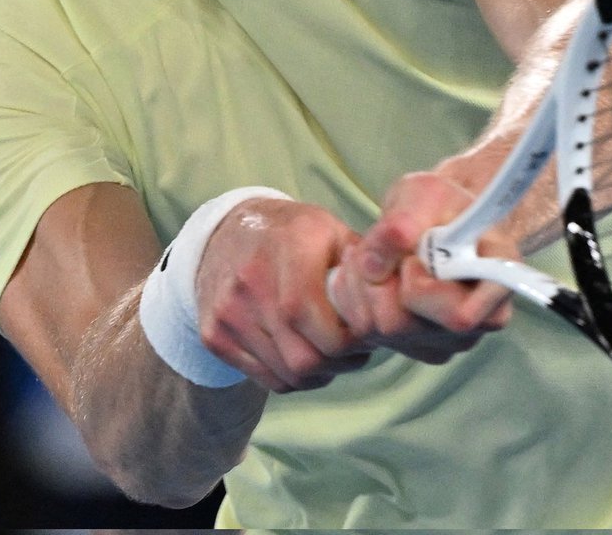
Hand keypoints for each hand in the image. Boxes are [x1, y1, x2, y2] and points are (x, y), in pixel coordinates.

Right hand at [195, 198, 373, 392]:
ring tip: (332, 351)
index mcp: (290, 246)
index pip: (318, 321)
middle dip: (339, 362)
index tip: (366, 335)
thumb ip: (364, 264)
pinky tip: (304, 352)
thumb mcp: (331, 232)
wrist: (226, 233)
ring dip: (320, 373)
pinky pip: (267, 380)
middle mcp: (252, 279)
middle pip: (304, 357)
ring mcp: (228, 310)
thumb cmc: (293, 235)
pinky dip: (293, 377)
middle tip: (354, 350)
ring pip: (288, 374)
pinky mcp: (215, 335)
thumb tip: (396, 303)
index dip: (349, 341)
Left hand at [328, 172, 514, 364]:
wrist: (437, 217)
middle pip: (403, 324)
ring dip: (361, 284)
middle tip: (383, 245)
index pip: (459, 317)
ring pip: (377, 329)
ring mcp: (446, 339)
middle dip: (380, 279)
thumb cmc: (442, 205)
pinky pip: (364, 332)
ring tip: (376, 252)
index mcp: (498, 280)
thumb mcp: (425, 193)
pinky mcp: (414, 345)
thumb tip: (373, 264)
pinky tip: (370, 272)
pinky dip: (354, 296)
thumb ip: (403, 221)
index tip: (412, 257)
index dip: (421, 288)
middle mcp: (478, 321)